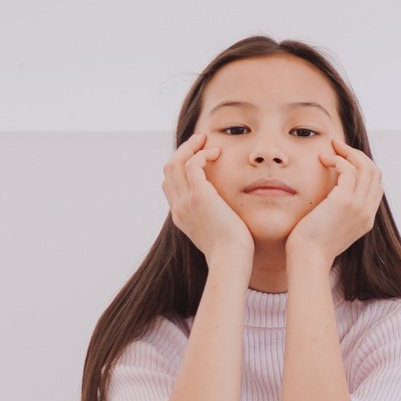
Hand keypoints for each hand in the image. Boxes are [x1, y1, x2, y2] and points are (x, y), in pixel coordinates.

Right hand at [162, 132, 253, 268]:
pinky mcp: (199, 196)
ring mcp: (185, 201)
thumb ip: (214, 217)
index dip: (180, 167)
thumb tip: (225, 210)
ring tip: (206, 140)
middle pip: (168, 170)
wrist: (231, 260)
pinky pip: (192, 164)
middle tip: (200, 141)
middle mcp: (178, 207)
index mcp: (180, 215)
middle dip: (182, 151)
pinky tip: (217, 153)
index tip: (197, 157)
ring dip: (190, 147)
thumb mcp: (217, 231)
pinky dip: (202, 154)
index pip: (170, 184)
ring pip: (175, 162)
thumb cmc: (232, 251)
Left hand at [285, 135, 383, 265]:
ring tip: (331, 149)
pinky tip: (324, 160)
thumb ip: (337, 212)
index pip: (375, 186)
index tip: (344, 160)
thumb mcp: (331, 227)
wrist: (308, 258)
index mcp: (366, 219)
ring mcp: (359, 206)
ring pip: (366, 167)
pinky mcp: (345, 201)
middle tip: (338, 146)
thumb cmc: (311, 245)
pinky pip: (348, 169)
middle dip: (358, 155)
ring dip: (348, 153)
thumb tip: (329, 197)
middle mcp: (367, 212)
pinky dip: (337, 160)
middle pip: (375, 172)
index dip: (362, 168)